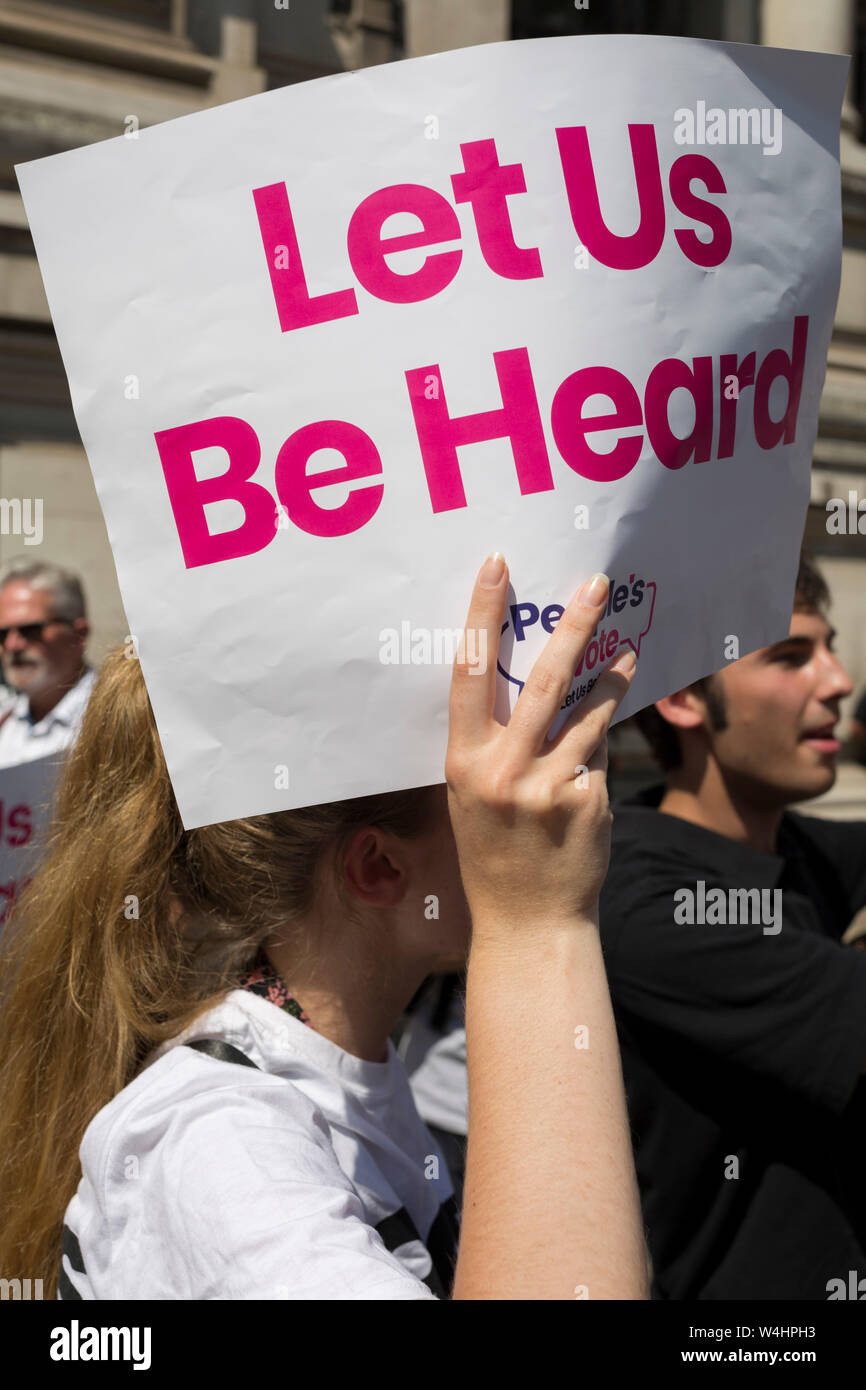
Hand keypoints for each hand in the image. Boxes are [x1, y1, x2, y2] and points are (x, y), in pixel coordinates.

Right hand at [445, 554, 635, 938]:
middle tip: (594, 586)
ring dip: (612, 676)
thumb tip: (516, 679)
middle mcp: (503, 771)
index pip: (469, 672)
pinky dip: (602, 746)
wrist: (528, 920)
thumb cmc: (494, 850)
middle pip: (544, 680)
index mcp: (463, 762)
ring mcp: (549, 787)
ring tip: (628, 650)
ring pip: (588, 711)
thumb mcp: (472, 795)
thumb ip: (490, 743)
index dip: (481, 614)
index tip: (498, 567)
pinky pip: (599, 754)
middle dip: (572, 626)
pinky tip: (598, 756)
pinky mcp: (589, 801)